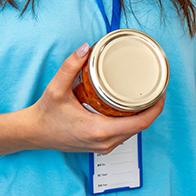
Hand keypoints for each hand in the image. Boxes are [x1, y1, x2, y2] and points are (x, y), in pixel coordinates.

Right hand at [23, 43, 163, 153]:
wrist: (34, 133)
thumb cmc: (45, 114)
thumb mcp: (56, 88)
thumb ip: (70, 67)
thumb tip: (85, 48)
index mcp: (99, 130)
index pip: (141, 123)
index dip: (156, 108)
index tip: (161, 92)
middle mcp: (105, 142)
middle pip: (140, 127)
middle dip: (151, 109)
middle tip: (154, 89)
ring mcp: (103, 147)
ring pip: (133, 132)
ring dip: (141, 116)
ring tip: (144, 96)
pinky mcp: (100, 147)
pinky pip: (123, 135)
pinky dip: (130, 122)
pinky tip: (129, 109)